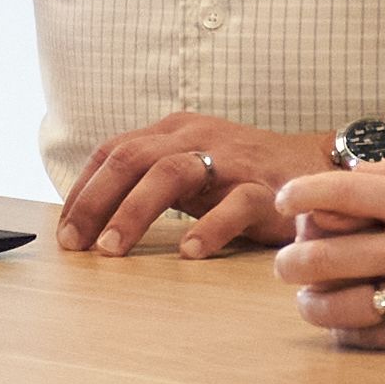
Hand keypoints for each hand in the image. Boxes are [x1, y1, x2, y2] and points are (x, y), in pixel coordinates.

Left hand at [58, 106, 348, 257]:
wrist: (320, 166)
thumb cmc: (244, 173)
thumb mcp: (191, 167)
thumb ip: (149, 180)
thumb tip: (92, 215)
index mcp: (173, 131)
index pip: (113, 151)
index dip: (83, 190)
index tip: (64, 231)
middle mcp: (197, 137)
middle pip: (132, 159)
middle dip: (95, 202)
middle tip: (75, 245)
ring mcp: (231, 161)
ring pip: (171, 174)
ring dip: (134, 212)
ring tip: (111, 249)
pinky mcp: (266, 188)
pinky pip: (234, 205)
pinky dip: (209, 228)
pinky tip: (188, 252)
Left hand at [277, 150, 384, 352]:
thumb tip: (354, 172)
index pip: (344, 193)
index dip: (302, 195)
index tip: (285, 202)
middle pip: (327, 255)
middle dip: (292, 259)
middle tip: (286, 261)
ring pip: (339, 305)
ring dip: (309, 301)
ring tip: (307, 296)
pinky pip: (369, 337)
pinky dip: (343, 330)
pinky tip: (340, 321)